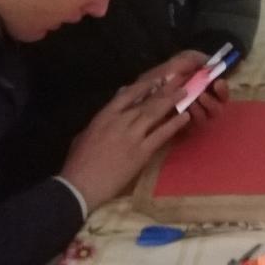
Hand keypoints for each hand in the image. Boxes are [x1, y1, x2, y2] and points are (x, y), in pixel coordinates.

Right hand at [59, 52, 229, 208]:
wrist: (81, 185)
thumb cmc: (78, 162)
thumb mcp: (85, 134)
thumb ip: (104, 117)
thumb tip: (117, 100)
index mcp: (105, 116)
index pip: (128, 94)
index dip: (144, 85)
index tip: (157, 79)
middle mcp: (120, 122)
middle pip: (146, 101)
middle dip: (163, 89)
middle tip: (179, 79)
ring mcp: (132, 136)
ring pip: (155, 114)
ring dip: (171, 101)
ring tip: (185, 92)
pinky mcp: (141, 152)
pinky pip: (161, 135)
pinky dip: (174, 125)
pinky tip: (185, 117)